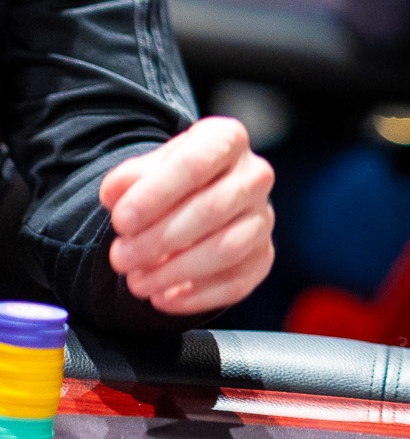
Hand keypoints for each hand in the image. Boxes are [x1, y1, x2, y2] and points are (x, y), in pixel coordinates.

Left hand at [100, 117, 275, 315]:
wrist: (192, 201)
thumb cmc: (167, 183)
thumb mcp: (143, 170)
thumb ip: (127, 179)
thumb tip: (116, 192)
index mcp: (227, 141)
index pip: (198, 162)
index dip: (157, 194)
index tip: (121, 220)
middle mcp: (254, 176)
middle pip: (213, 208)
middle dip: (159, 239)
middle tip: (120, 258)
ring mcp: (262, 218)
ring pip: (228, 248)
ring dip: (176, 270)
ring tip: (137, 282)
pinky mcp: (263, 255)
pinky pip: (238, 280)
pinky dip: (198, 295)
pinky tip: (164, 298)